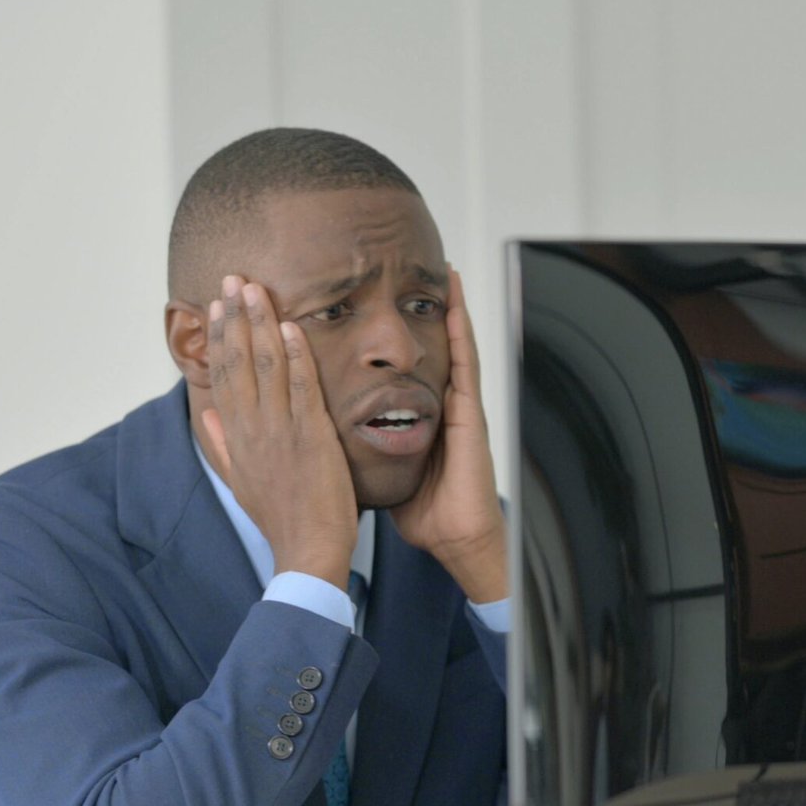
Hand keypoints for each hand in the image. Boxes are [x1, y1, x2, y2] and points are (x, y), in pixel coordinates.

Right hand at [197, 275, 356, 589]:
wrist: (307, 549)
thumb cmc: (280, 518)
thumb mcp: (240, 481)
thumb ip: (222, 445)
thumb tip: (207, 414)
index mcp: (235, 438)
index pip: (221, 376)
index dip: (218, 338)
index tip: (215, 306)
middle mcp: (251, 429)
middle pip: (238, 362)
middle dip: (234, 317)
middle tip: (233, 279)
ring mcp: (280, 431)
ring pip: (266, 367)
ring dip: (261, 323)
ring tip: (256, 289)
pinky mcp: (311, 437)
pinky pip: (301, 388)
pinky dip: (296, 356)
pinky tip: (292, 327)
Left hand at [390, 267, 507, 602]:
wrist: (454, 535)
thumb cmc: (425, 510)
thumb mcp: (385, 471)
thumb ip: (366, 451)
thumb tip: (334, 443)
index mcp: (419, 415)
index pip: (403, 365)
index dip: (396, 336)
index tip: (376, 304)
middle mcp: (441, 402)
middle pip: (430, 346)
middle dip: (424, 310)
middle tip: (414, 270)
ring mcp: (458, 403)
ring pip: (452, 344)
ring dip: (450, 306)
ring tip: (444, 271)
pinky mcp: (470, 410)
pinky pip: (466, 360)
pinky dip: (463, 328)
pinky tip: (457, 302)